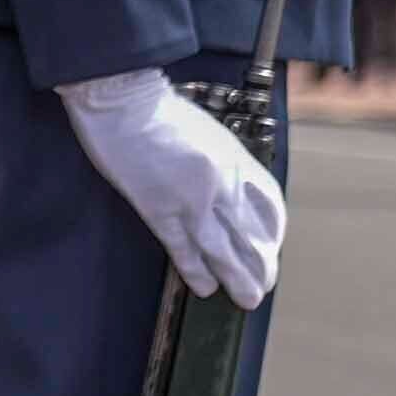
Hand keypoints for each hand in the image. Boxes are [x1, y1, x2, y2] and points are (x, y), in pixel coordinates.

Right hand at [60, 68, 285, 305]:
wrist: (122, 98)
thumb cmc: (158, 107)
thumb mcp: (208, 130)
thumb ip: (220, 161)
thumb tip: (226, 189)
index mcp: (235, 159)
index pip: (269, 206)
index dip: (273, 233)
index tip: (270, 247)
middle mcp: (221, 182)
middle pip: (251, 234)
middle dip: (260, 265)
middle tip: (262, 286)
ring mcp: (191, 197)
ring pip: (223, 248)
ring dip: (237, 276)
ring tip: (245, 297)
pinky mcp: (158, 207)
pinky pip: (183, 246)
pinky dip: (195, 269)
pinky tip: (204, 286)